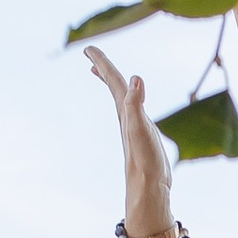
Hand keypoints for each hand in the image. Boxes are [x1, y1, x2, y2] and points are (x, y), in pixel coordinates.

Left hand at [87, 44, 177, 237]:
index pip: (113, 81)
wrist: (149, 189)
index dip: (103, 62)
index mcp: (124, 111)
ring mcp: (133, 126)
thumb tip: (135, 78)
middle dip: (104, 68)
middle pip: (113, 87)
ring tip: (103, 74)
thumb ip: (136, 104)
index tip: (89, 48)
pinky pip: (132, 111)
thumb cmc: (144, 161)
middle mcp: (126, 117)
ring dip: (112, 84)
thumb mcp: (140, 129)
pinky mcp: (143, 136)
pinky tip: (131, 106)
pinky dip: (129, 101)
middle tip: (92, 53)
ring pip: (120, 99)